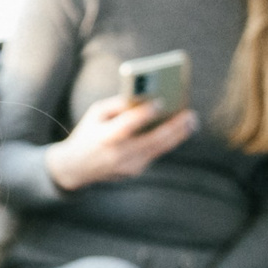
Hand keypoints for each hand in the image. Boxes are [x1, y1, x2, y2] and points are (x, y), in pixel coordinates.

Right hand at [43, 94, 196, 191]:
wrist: (76, 167)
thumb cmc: (88, 133)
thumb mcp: (95, 114)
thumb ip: (118, 105)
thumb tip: (145, 97)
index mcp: (103, 137)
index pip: (126, 126)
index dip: (143, 114)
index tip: (160, 101)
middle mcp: (117, 154)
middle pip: (152, 140)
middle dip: (174, 127)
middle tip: (190, 114)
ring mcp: (127, 165)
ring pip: (159, 149)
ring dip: (178, 135)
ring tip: (191, 121)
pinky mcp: (135, 171)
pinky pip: (155, 153)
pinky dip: (167, 140)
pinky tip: (178, 130)